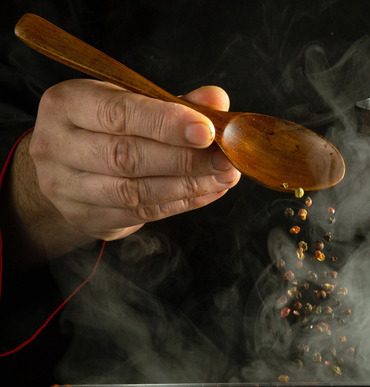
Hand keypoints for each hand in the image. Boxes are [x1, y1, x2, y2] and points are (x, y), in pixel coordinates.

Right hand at [8, 79, 239, 263]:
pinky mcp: (85, 217)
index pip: (118, 113)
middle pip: (126, 156)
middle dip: (185, 159)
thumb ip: (176, 102)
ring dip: (188, 185)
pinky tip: (209, 191)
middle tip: (226, 159)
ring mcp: (66, 186)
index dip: (166, 123)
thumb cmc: (108, 125)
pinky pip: (140, 212)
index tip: (208, 131)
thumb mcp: (134, 101)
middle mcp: (57, 145)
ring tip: (225, 177)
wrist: (68, 167)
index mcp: (67, 104)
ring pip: (134, 191)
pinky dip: (181, 202)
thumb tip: (216, 100)